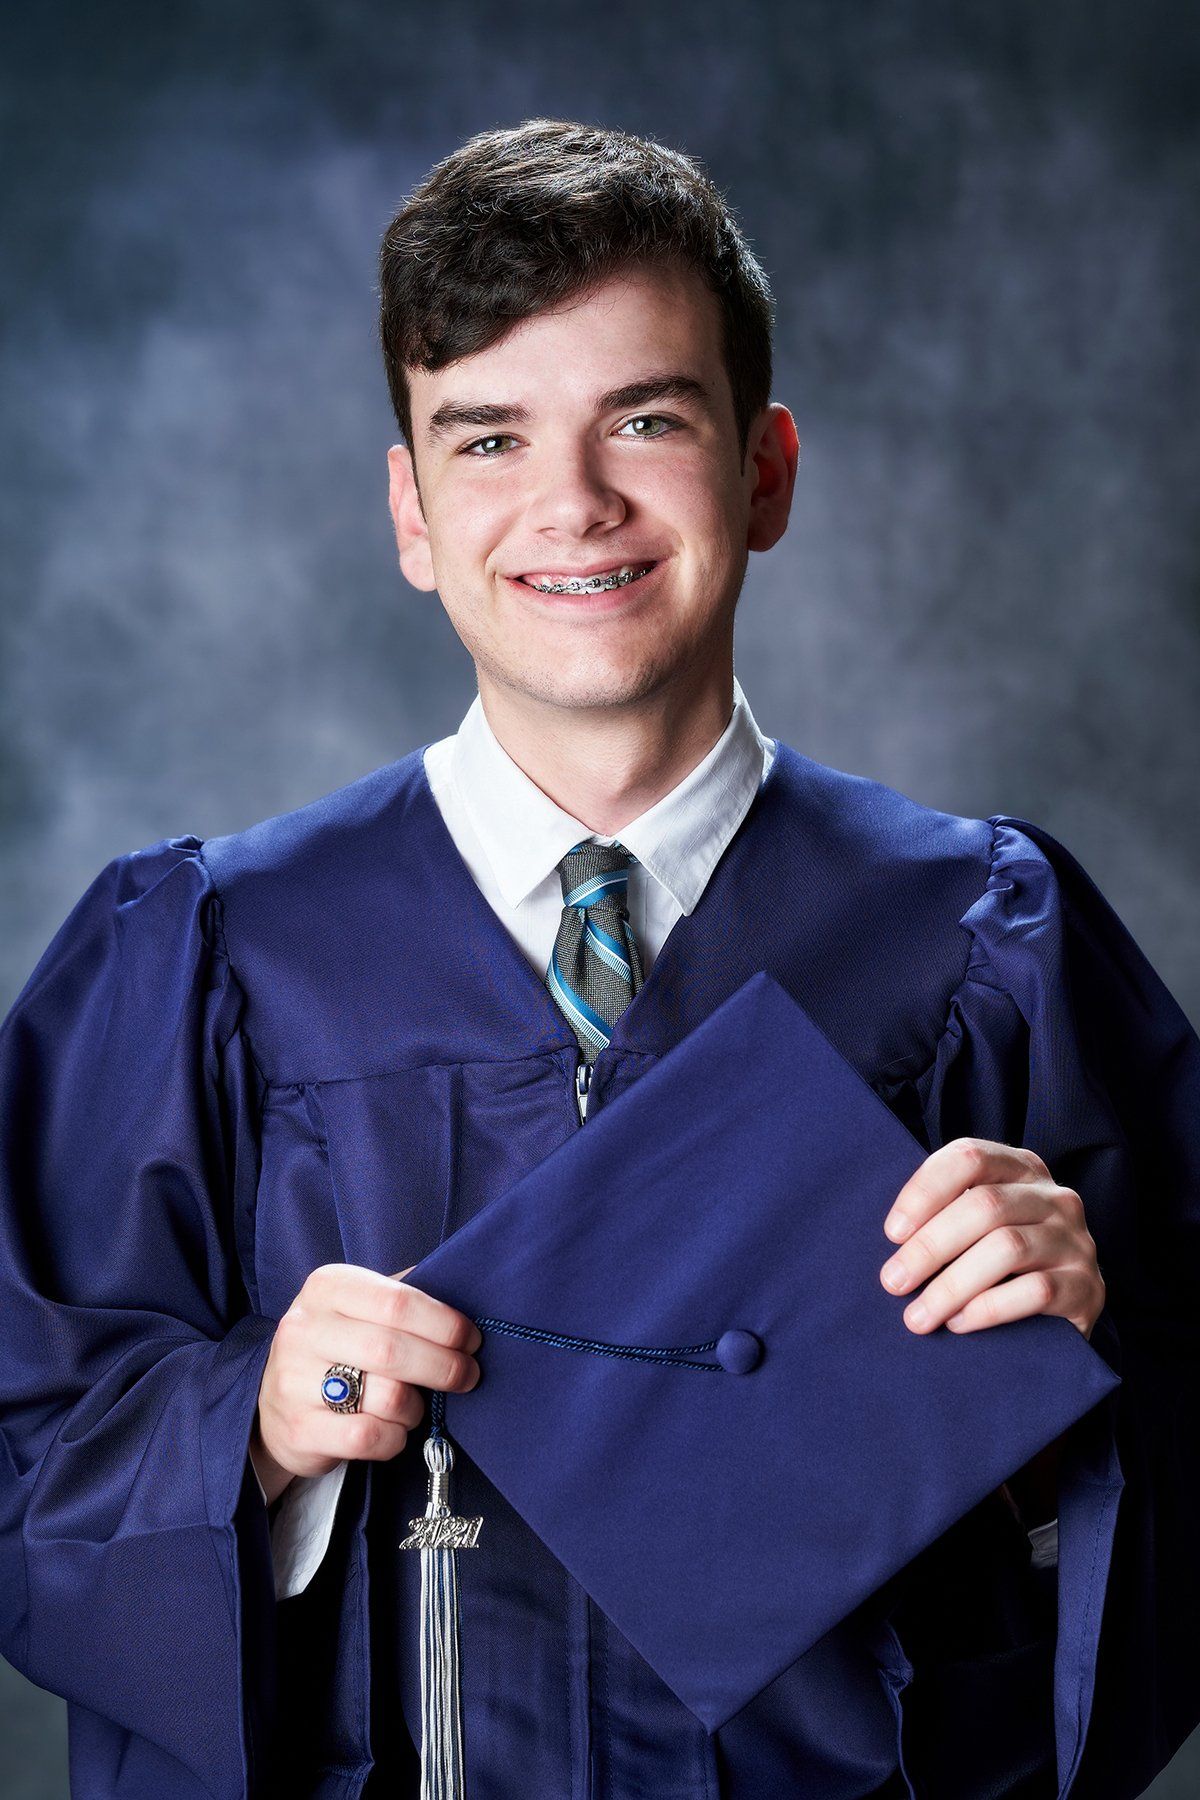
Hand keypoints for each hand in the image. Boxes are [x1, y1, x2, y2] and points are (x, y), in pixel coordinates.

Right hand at [251, 1262, 480, 1503]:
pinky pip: (369, 1438)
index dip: (444, 1323)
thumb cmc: (335, 1345)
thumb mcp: (358, 1306)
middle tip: (468, 1375)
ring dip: (416, 1406)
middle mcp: (304, 1329)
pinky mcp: (298, 1429)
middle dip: (444, 1366)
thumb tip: (462, 1292)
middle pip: (392, 1349)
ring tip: (415, 1404)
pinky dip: (395, 1438)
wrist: (270, 1400)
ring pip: (386, 1397)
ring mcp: (295, 1381)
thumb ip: (401, 1298)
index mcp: (327, 1288)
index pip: (397, 1301)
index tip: (470, 1339)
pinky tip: (394, 1430)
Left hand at [879, 1137, 1104, 1340]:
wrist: (1064, 1309)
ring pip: (1007, 1248)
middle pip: (984, 1206)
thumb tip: (893, 1238)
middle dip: (929, 1247)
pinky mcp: (1086, 1287)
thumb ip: (946, 1213)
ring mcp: (1075, 1241)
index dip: (925, 1191)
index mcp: (1022, 1168)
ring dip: (952, 1285)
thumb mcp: (977, 1224)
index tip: (892, 1233)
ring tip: (918, 1315)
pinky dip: (989, 1308)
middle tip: (893, 1281)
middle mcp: (1055, 1197)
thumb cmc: (1002, 1262)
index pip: (970, 1157)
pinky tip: (959, 1323)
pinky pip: (1035, 1291)